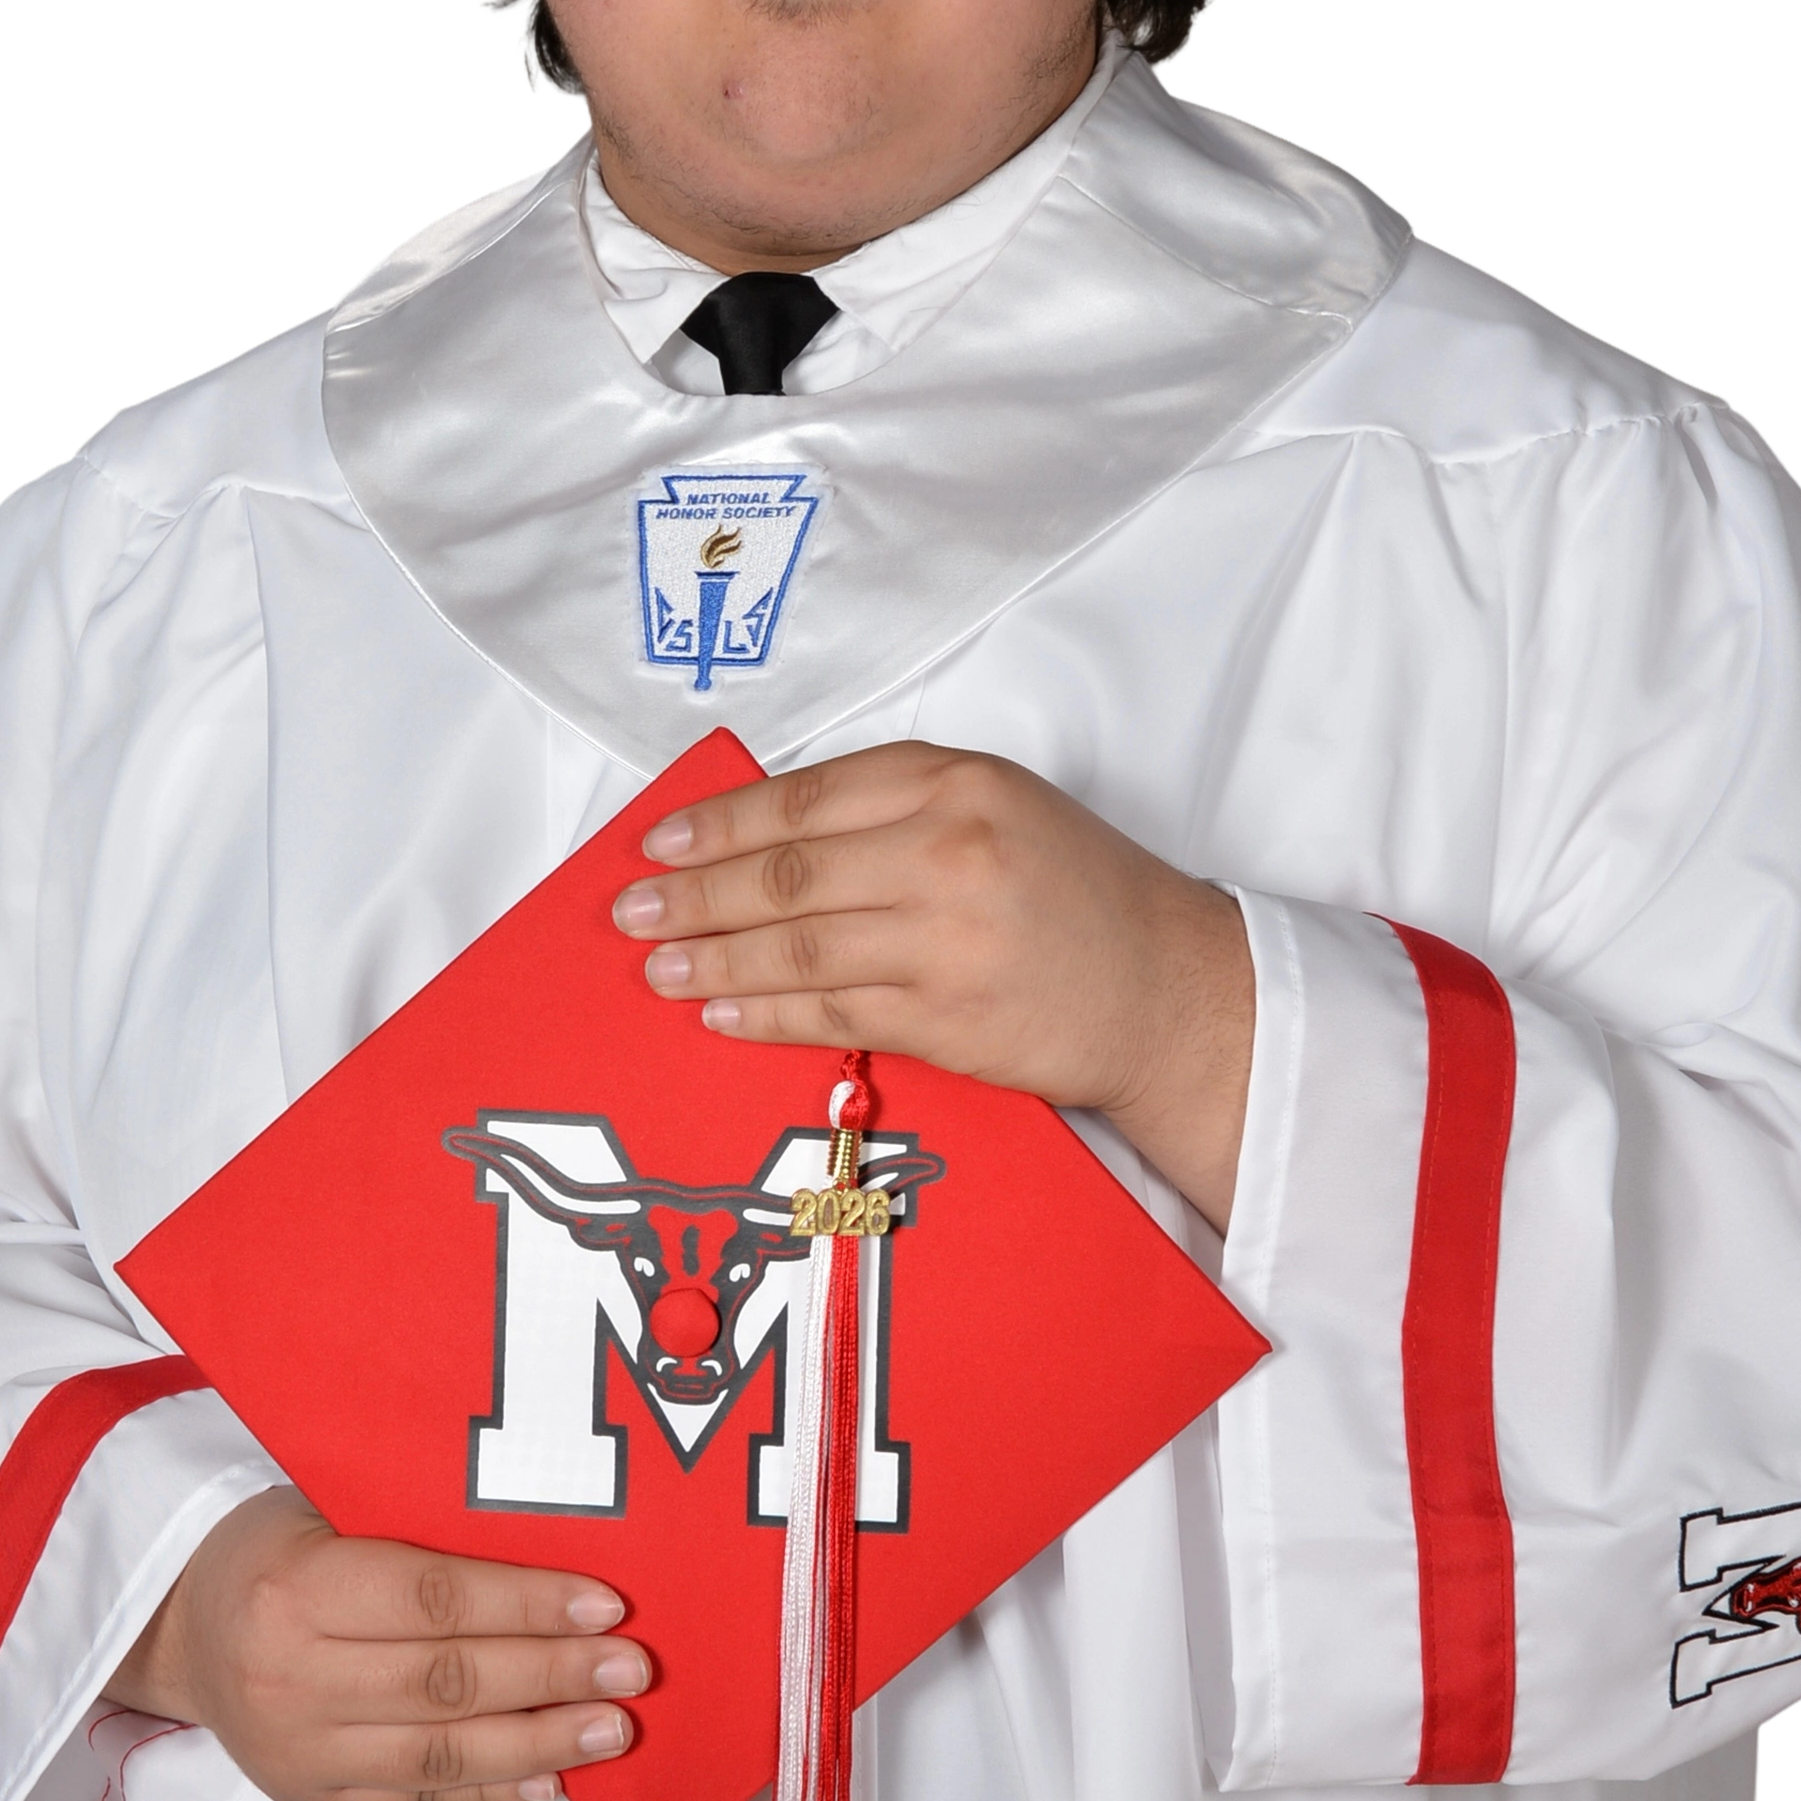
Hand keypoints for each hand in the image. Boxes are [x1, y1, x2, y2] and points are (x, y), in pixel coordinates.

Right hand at [102, 1487, 644, 1800]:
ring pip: (440, 1754)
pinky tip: (551, 1775)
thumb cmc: (276, 1542)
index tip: (604, 1604)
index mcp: (297, 1587)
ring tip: (612, 1728)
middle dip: (552, 1675)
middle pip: (448, 1683)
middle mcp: (293, 1676)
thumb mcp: (330, 1505)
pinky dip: (489, 1789)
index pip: (434, 1600)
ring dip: (539, 1742)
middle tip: (632, 1669)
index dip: (526, 1605)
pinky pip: (416, 1798)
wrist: (182, 1624)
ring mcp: (300, 1749)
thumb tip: (551, 1543)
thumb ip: (423, 1526)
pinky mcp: (312, 1798)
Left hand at [612, 743, 1254, 1232]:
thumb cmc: (1082, 892)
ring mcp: (947, 938)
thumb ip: (895, 808)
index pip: (805, 800)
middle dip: (696, 895)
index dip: (720, 824)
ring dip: (715, 961)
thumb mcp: (999, 806)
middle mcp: (948, 850)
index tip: (658, 844)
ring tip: (659, 967)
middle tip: (633, 912)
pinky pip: (832, 1014)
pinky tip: (721, 1014)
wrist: (1168, 987)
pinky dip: (766, 1014)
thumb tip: (767, 833)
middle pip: (788, 873)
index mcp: (955, 783)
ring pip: (799, 946)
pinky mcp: (949, 1017)